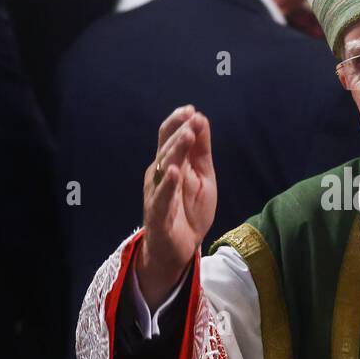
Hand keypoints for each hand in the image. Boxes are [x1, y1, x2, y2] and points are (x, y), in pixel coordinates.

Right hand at [136, 106, 216, 305]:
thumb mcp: (203, 176)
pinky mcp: (158, 216)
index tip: (191, 109)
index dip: (177, 122)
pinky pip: (161, 199)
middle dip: (179, 133)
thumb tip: (200, 118)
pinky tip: (174, 173)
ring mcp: (156, 195)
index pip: (168, 138)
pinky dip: (167, 186)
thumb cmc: (189, 209)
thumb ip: (201, 150)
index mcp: (169, 164)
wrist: (181, 249)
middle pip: (166, 149)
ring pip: (163, 170)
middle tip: (191, 119)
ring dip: (175, 152)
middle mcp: (158, 176)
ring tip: (187, 136)